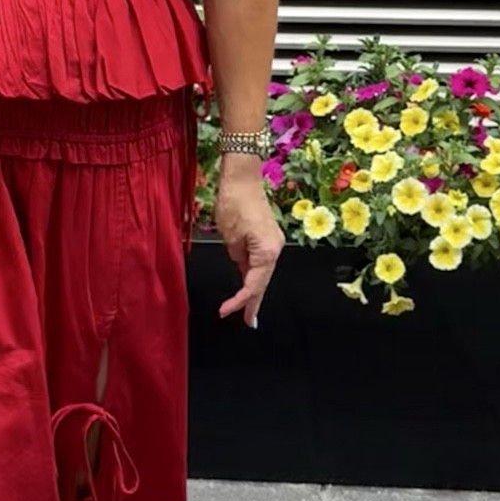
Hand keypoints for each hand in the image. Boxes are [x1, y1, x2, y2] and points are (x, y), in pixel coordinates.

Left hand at [214, 156, 283, 328]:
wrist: (242, 178)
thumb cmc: (234, 203)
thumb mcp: (230, 237)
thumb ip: (237, 257)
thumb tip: (241, 263)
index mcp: (267, 252)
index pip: (253, 285)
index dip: (238, 301)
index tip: (224, 312)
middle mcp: (275, 249)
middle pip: (263, 282)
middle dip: (253, 302)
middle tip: (248, 322)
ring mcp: (273, 242)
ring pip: (263, 272)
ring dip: (254, 290)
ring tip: (247, 310)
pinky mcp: (268, 236)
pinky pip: (261, 262)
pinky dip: (254, 275)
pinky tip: (248, 285)